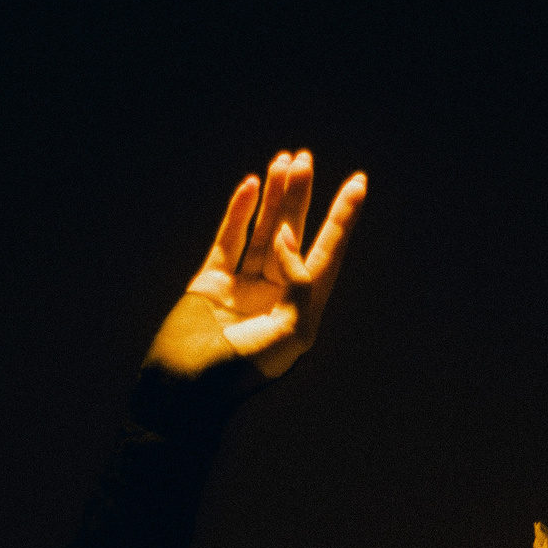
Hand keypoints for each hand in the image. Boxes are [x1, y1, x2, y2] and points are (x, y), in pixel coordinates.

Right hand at [150, 152, 366, 381]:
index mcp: (302, 309)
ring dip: (273, 196)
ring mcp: (243, 286)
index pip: (329, 253)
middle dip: (301, 196)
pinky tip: (251, 186)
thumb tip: (285, 236)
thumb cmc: (245, 370)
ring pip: (263, 230)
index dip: (344, 218)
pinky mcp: (212, 282)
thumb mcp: (292, 331)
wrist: (189, 389)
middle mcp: (276, 294)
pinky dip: (239, 212)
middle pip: (295, 233)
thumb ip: (300, 281)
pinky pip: (229, 239)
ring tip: (283, 160)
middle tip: (304, 158)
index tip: (357, 183)